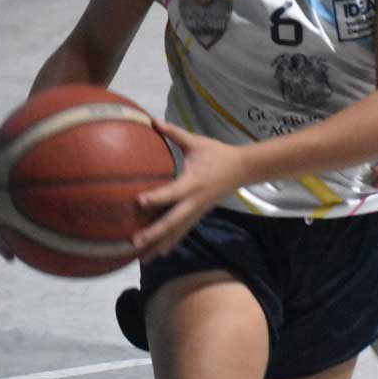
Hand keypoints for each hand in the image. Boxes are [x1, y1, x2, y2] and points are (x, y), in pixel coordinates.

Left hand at [132, 119, 241, 261]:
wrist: (242, 169)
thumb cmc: (217, 153)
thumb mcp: (197, 142)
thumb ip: (174, 133)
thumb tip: (153, 120)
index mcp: (193, 182)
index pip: (172, 192)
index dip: (156, 198)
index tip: (138, 201)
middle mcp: (194, 201)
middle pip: (173, 221)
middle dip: (154, 233)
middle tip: (135, 241)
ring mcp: (197, 211)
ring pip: (177, 232)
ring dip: (159, 245)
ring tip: (142, 258)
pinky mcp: (199, 215)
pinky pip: (183, 232)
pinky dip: (170, 243)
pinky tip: (158, 254)